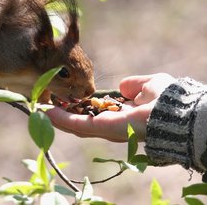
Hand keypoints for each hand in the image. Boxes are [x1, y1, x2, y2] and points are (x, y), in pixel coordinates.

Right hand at [46, 73, 174, 141]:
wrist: (173, 112)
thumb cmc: (165, 98)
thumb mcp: (149, 85)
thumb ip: (135, 85)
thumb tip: (123, 88)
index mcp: (122, 114)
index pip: (95, 112)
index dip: (80, 106)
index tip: (67, 97)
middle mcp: (111, 124)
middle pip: (81, 121)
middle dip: (63, 114)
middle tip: (45, 104)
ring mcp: (104, 128)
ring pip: (75, 125)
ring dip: (57, 117)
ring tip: (40, 108)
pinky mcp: (100, 128)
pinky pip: (77, 125)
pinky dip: (61, 118)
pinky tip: (46, 111)